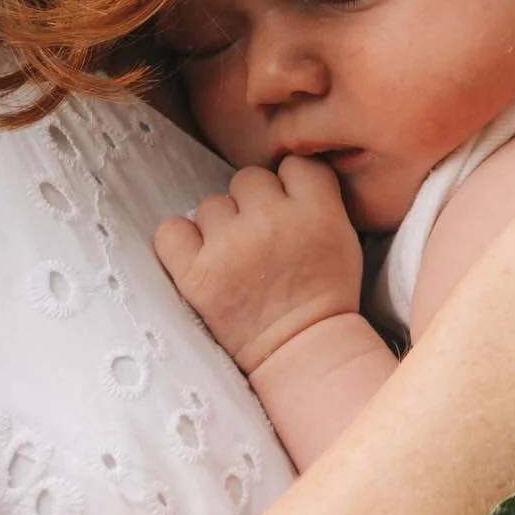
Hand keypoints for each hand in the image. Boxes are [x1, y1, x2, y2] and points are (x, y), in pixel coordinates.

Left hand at [154, 156, 362, 372]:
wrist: (301, 349)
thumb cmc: (324, 293)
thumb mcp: (343, 234)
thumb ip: (317, 196)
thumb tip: (279, 170)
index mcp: (316, 210)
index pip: (292, 165)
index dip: (288, 186)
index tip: (289, 211)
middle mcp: (272, 221)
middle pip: (248, 180)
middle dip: (253, 206)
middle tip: (262, 241)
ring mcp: (230, 247)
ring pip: (211, 205)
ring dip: (220, 227)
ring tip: (236, 260)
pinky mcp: (196, 274)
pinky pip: (170, 230)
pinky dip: (180, 243)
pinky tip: (199, 259)